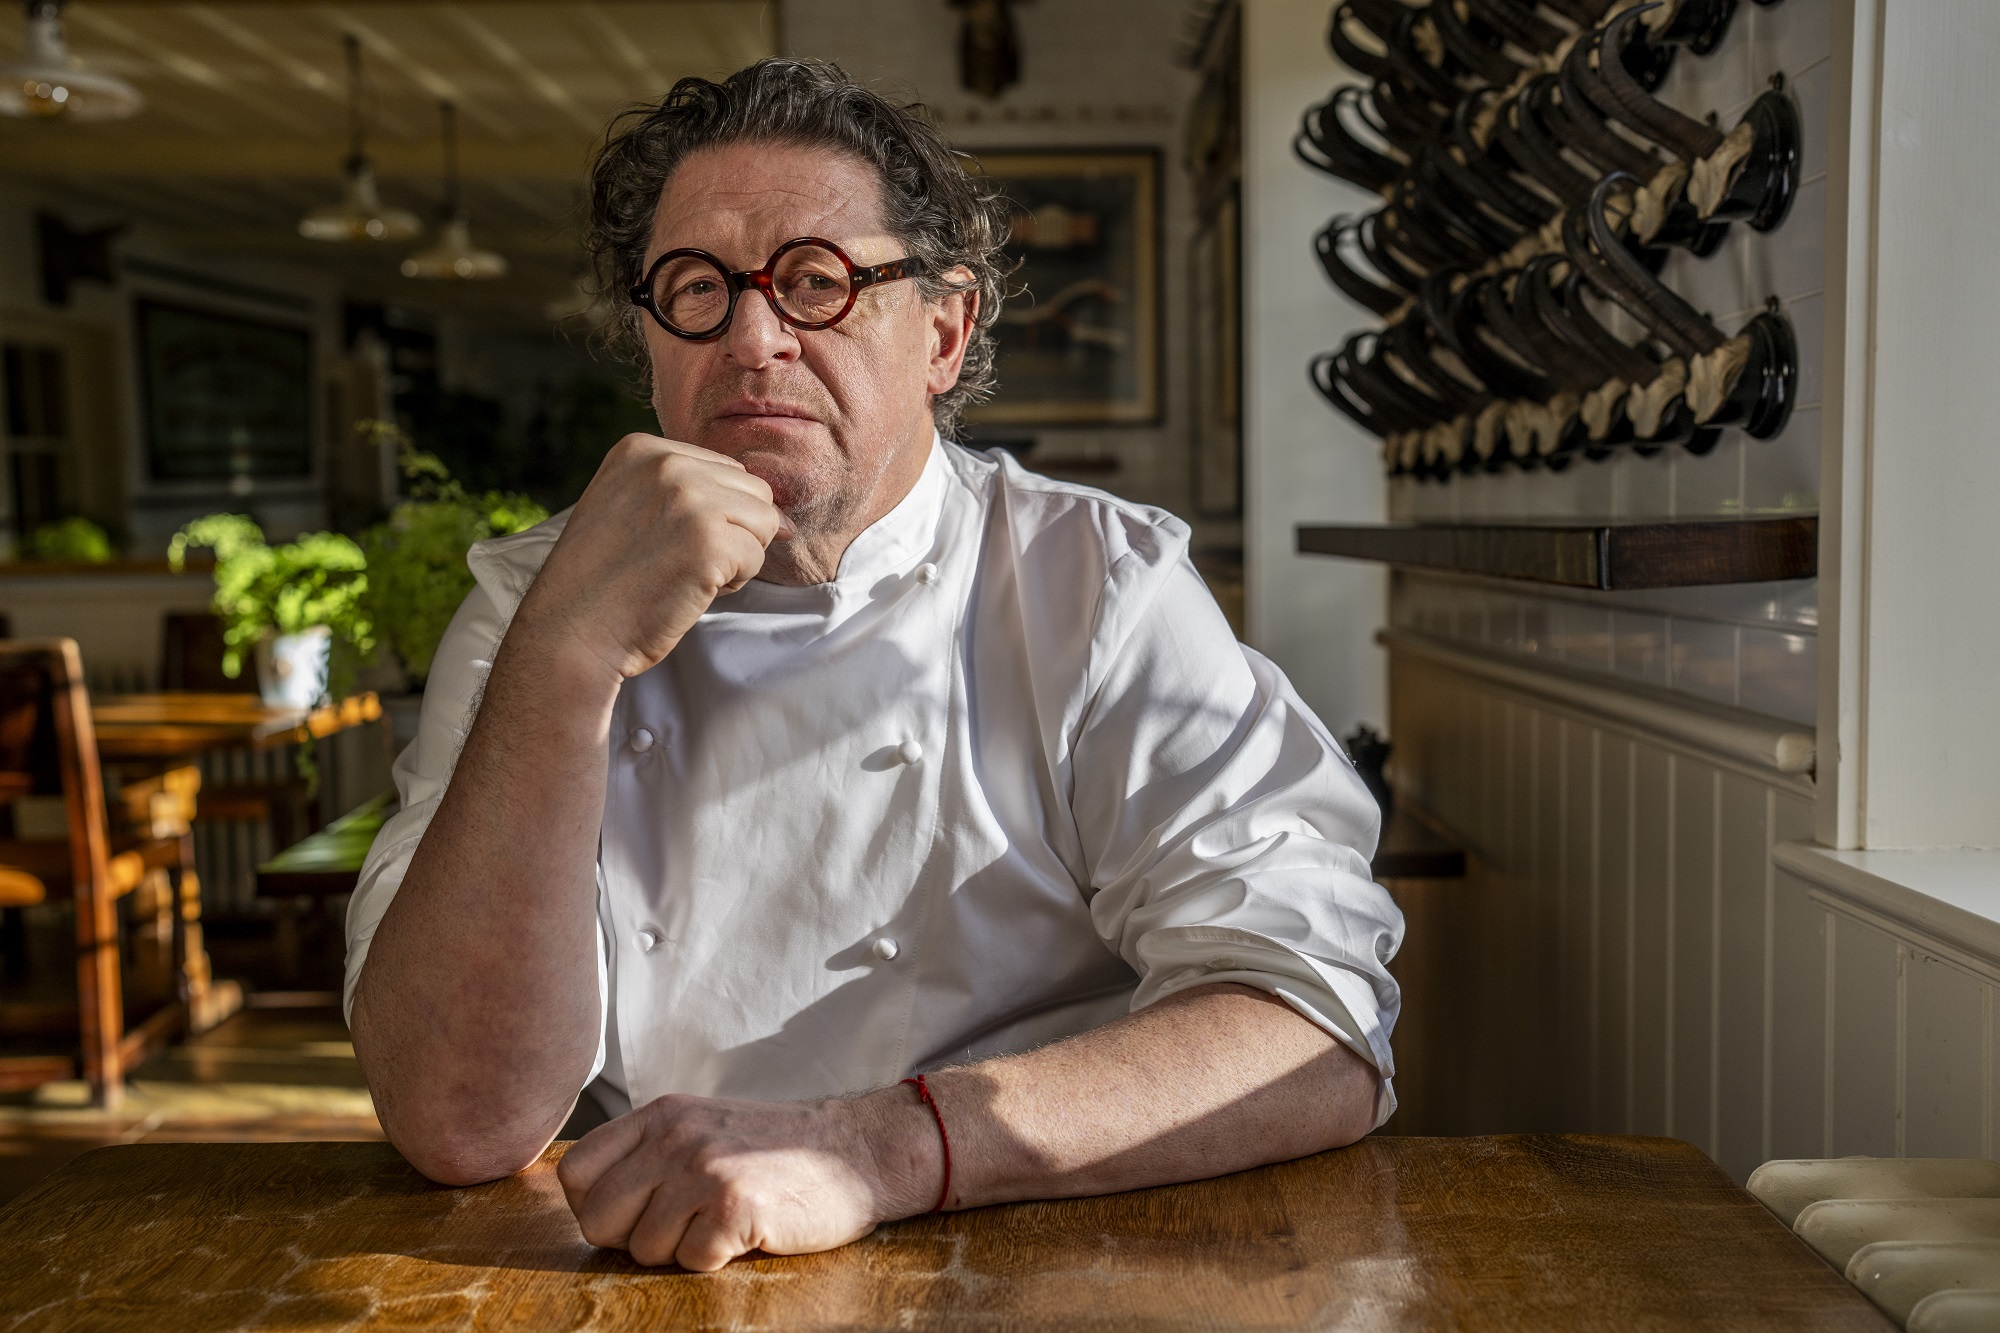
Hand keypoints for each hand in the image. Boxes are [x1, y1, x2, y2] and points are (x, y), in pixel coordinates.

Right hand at [515, 434, 788, 680]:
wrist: (572, 629)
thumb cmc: (604, 579)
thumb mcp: (629, 505)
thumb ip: (683, 490)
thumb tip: (776, 508)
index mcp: (642, 448)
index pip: (725, 469)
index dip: (712, 515)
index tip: (666, 540)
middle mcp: (667, 465)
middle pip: (752, 490)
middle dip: (733, 532)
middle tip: (682, 561)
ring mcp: (690, 500)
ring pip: (763, 521)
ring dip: (737, 555)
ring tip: (688, 573)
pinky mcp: (710, 541)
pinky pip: (757, 557)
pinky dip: (735, 582)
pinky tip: (690, 589)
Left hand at [557, 1088, 940, 1270]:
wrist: (857, 1152)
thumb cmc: (776, 1151)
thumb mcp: (702, 1127)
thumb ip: (648, 1152)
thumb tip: (585, 1202)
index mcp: (661, 1115)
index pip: (575, 1172)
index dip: (594, 1206)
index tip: (633, 1214)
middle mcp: (676, 1136)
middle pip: (596, 1217)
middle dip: (630, 1239)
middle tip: (679, 1228)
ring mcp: (705, 1169)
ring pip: (642, 1248)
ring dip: (679, 1251)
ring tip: (720, 1224)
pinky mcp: (735, 1206)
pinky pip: (691, 1261)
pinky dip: (717, 1259)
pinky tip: (745, 1233)